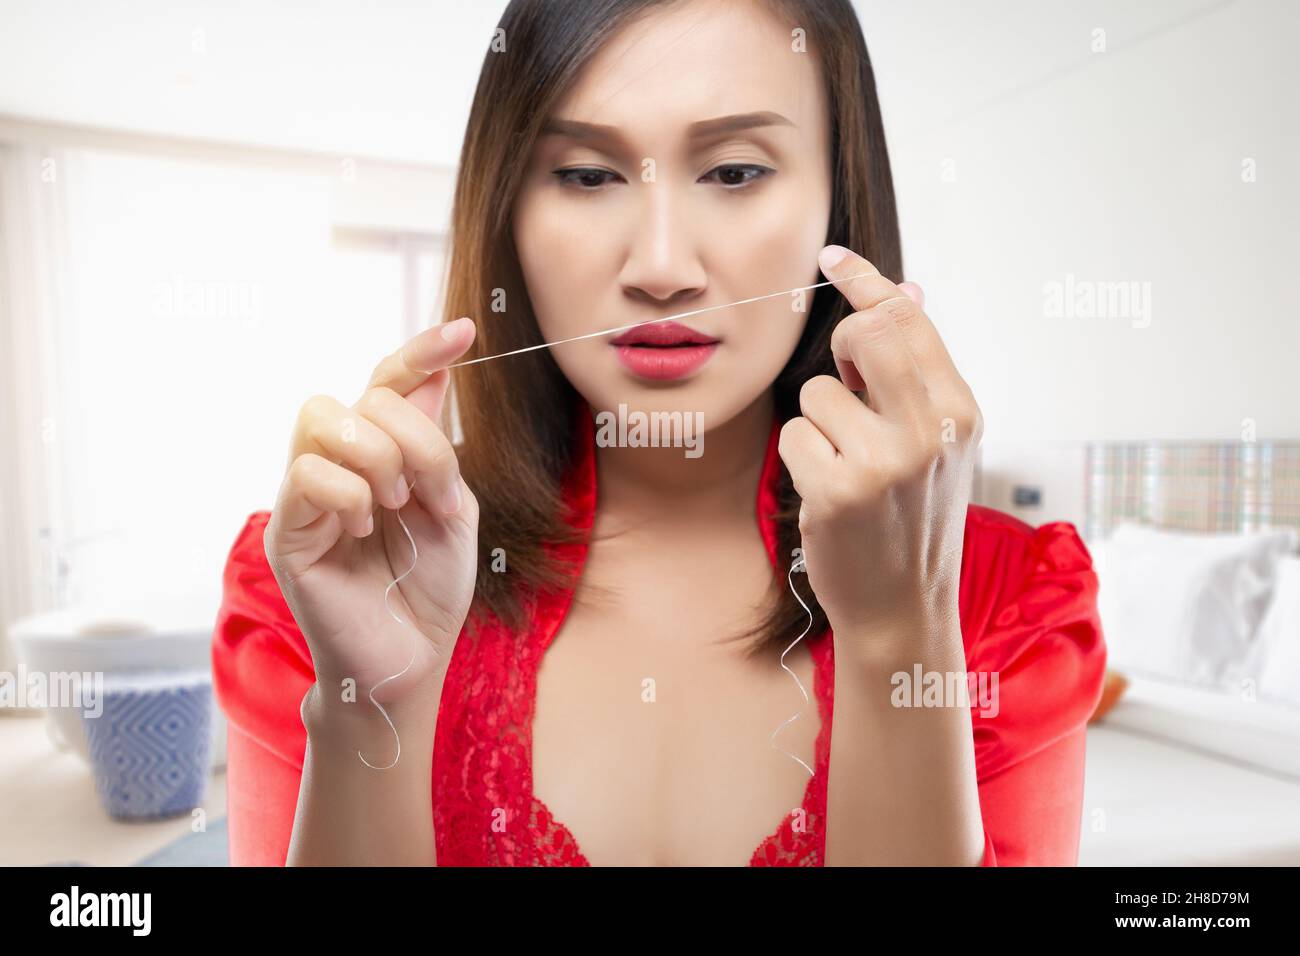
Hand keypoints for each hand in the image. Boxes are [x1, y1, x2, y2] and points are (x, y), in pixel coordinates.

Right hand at [264, 318, 480, 707]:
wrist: (413, 659)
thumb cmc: (430, 588)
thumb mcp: (454, 507)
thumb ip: (437, 446)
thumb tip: (435, 373)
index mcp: (380, 456)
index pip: (386, 385)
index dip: (420, 353)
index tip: (465, 332)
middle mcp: (337, 466)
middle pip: (358, 397)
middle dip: (409, 436)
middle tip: (428, 494)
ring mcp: (306, 497)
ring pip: (323, 420)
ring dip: (377, 459)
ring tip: (395, 509)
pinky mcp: (287, 532)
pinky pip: (307, 475)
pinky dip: (348, 495)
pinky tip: (365, 531)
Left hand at [778, 245, 981, 648]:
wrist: (903, 607)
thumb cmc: (914, 518)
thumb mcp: (939, 442)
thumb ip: (918, 370)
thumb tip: (905, 289)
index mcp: (961, 412)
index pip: (910, 320)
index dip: (866, 281)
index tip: (834, 257)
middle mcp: (930, 432)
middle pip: (869, 332)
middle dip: (845, 342)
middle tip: (847, 375)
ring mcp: (884, 464)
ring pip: (819, 391)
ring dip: (820, 423)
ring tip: (847, 466)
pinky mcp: (837, 492)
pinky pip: (795, 435)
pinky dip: (801, 459)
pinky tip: (828, 494)